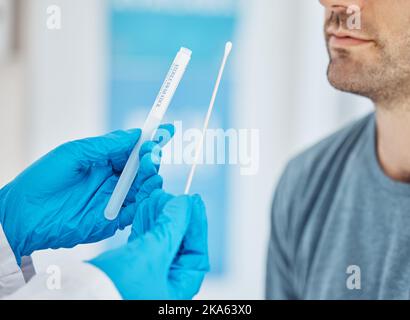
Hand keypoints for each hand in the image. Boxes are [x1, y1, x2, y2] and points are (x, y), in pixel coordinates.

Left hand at [0, 125, 173, 263]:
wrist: (24, 215)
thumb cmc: (43, 179)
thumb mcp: (75, 153)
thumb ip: (107, 145)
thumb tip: (135, 133)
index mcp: (103, 161)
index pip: (132, 150)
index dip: (148, 141)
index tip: (164, 131)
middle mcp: (112, 180)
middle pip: (141, 169)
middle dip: (150, 159)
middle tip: (150, 154)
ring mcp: (113, 200)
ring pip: (143, 188)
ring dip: (151, 177)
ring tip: (149, 169)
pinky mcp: (113, 220)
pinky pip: (137, 210)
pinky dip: (147, 201)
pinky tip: (150, 190)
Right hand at [89, 189, 208, 299]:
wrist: (78, 296)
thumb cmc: (114, 290)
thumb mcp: (151, 254)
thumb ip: (171, 226)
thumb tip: (185, 204)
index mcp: (179, 286)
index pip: (196, 250)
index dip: (197, 222)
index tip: (195, 201)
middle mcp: (166, 282)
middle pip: (179, 242)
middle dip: (176, 217)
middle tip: (175, 196)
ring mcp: (149, 275)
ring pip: (161, 239)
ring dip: (160, 217)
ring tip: (157, 197)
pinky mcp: (132, 267)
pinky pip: (145, 242)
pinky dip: (145, 224)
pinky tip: (145, 209)